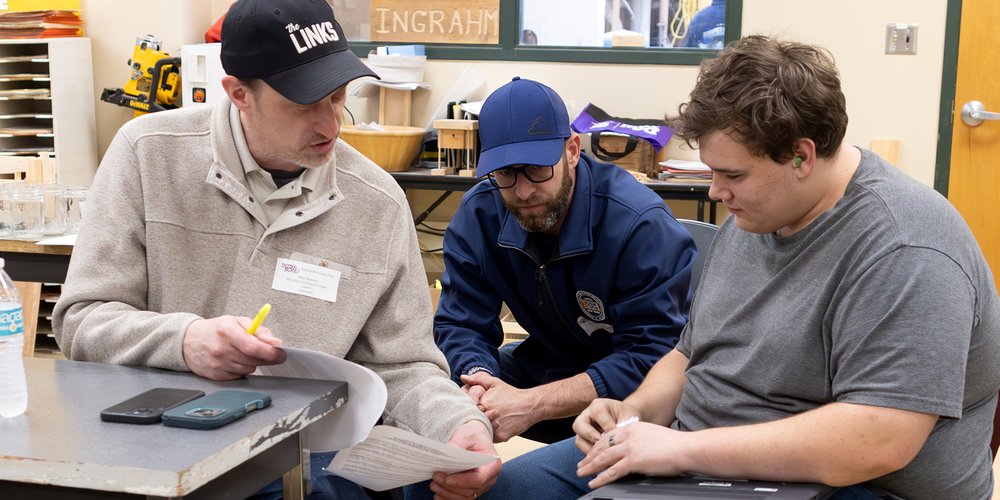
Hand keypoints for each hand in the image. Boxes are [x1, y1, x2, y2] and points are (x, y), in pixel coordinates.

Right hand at [182, 315, 286, 379]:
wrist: (188, 341)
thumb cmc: (215, 330)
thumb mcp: (238, 321)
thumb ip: (260, 330)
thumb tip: (275, 342)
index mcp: (227, 331)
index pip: (253, 347)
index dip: (271, 353)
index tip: (281, 353)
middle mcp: (221, 349)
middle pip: (254, 360)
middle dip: (266, 357)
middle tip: (267, 352)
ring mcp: (218, 364)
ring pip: (249, 369)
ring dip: (253, 363)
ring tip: (243, 352)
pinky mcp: (216, 376)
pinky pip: (239, 376)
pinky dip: (242, 369)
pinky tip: (235, 360)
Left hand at [428, 420, 501, 499]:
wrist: (476, 436)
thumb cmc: (473, 435)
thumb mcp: (465, 435)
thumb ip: (455, 446)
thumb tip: (442, 458)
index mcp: (492, 465)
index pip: (478, 479)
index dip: (461, 482)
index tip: (445, 479)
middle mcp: (490, 478)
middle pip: (470, 491)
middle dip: (450, 488)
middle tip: (435, 478)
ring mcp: (482, 485)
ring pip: (465, 497)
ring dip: (448, 494)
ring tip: (434, 485)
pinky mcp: (473, 487)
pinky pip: (462, 497)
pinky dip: (449, 498)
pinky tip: (438, 495)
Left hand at [462, 373, 537, 442]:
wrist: (530, 406)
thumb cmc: (511, 394)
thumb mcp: (495, 383)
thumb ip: (477, 379)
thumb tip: (463, 377)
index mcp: (483, 403)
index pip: (467, 409)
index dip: (468, 409)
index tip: (474, 408)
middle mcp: (487, 416)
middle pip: (473, 421)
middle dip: (475, 419)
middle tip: (482, 415)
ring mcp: (494, 427)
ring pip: (481, 431)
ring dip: (482, 428)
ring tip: (488, 422)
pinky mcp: (501, 437)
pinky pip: (490, 438)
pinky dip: (491, 434)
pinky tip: (495, 427)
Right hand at [572, 398, 640, 453]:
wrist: (624, 418)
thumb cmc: (626, 415)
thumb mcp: (628, 416)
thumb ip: (624, 425)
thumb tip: (621, 440)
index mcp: (598, 405)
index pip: (598, 413)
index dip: (606, 425)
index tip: (615, 435)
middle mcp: (587, 415)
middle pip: (579, 425)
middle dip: (590, 436)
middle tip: (602, 443)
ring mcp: (583, 428)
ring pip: (578, 439)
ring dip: (589, 449)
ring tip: (603, 455)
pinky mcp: (584, 439)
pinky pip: (582, 449)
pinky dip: (591, 455)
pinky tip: (602, 458)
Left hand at [575, 421, 689, 488]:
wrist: (685, 448)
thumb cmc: (674, 445)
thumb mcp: (652, 436)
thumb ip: (640, 441)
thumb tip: (635, 452)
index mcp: (633, 428)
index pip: (609, 436)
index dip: (598, 445)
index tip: (591, 452)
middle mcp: (628, 435)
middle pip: (602, 446)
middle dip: (590, 456)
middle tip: (581, 464)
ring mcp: (629, 447)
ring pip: (603, 458)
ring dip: (590, 466)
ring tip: (581, 473)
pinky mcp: (633, 460)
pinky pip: (611, 470)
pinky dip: (600, 478)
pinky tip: (593, 482)